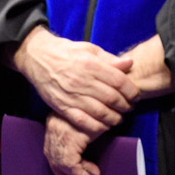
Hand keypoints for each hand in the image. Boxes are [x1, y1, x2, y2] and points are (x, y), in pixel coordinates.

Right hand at [11, 27, 137, 136]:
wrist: (38, 57)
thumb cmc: (66, 52)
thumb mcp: (89, 49)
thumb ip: (110, 59)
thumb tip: (130, 63)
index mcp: (90, 64)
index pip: (119, 81)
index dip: (131, 91)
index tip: (135, 95)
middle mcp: (82, 80)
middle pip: (112, 98)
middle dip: (125, 106)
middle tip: (129, 107)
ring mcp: (71, 95)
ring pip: (100, 112)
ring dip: (114, 118)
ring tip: (119, 118)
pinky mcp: (62, 106)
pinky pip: (83, 121)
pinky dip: (96, 126)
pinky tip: (103, 125)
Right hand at [44, 113, 99, 174]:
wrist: (72, 89)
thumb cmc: (92, 110)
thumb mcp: (98, 127)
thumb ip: (96, 153)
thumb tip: (97, 173)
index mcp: (67, 136)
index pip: (69, 163)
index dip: (79, 173)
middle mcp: (55, 135)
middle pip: (59, 162)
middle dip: (74, 174)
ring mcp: (50, 132)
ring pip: (52, 158)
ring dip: (64, 171)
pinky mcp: (50, 129)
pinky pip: (49, 151)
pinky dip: (56, 164)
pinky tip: (64, 173)